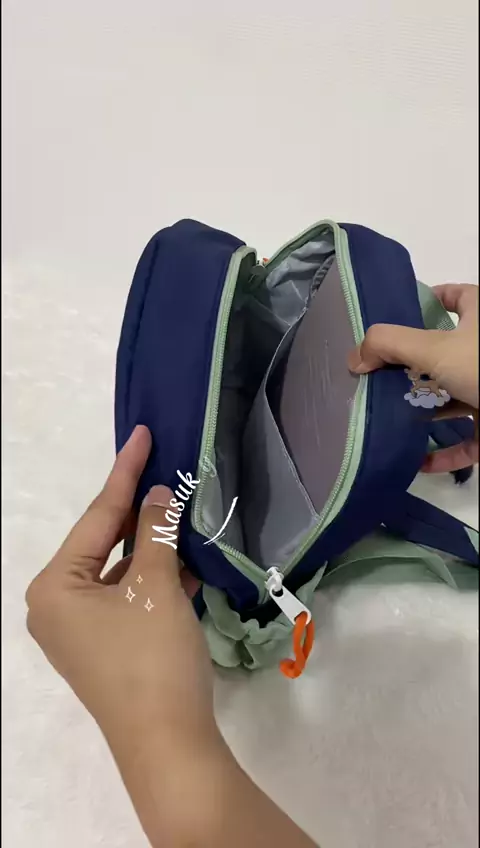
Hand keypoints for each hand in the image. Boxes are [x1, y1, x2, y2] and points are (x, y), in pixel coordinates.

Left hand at [25, 425, 212, 755]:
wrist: (168, 743)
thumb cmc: (151, 656)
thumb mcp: (156, 584)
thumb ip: (156, 532)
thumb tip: (159, 494)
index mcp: (53, 586)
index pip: (96, 516)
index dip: (124, 472)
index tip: (142, 434)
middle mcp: (56, 605)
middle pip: (104, 543)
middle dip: (139, 512)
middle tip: (165, 470)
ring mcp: (80, 630)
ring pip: (120, 572)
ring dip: (154, 548)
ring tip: (183, 511)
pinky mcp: (105, 647)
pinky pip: (128, 599)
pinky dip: (156, 581)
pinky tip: (188, 562)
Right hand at [348, 284, 478, 472]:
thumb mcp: (434, 348)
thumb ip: (389, 346)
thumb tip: (355, 358)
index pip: (452, 297)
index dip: (426, 301)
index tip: (393, 320)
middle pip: (442, 354)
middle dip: (410, 368)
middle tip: (375, 378)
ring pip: (452, 399)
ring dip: (422, 412)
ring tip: (385, 419)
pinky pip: (466, 441)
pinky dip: (443, 453)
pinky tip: (417, 462)